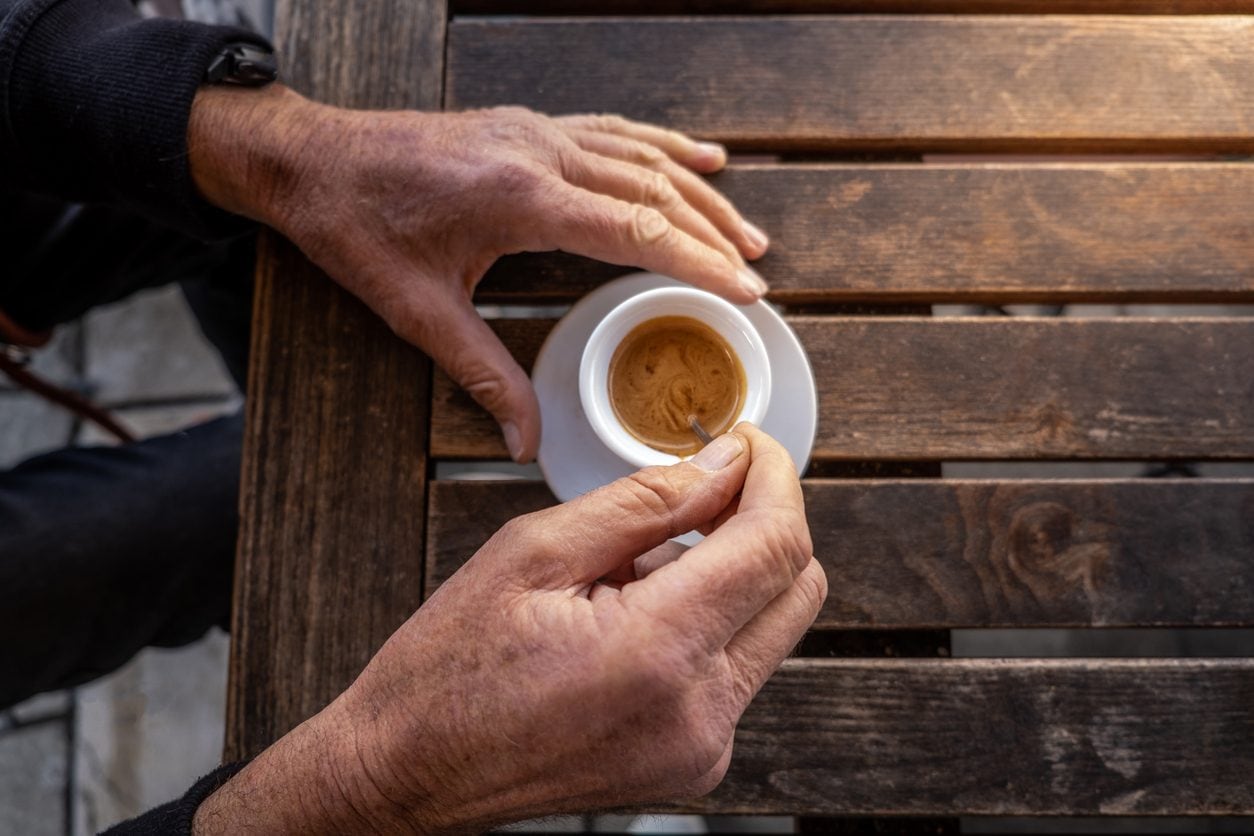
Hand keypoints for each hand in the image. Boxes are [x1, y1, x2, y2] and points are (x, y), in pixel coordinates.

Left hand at [188, 85, 769, 462]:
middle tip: (759, 273)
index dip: (699, 261)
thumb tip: (525, 440)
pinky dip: (665, 146)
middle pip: (655, 189)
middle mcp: (542, 152)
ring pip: (644, 155)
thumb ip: (483, 373)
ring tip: (748, 230)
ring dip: (701, 193)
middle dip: (714, 233)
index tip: (747, 290)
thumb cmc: (357, 227)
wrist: (312, 159)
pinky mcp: (530, 126)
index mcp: (522, 197)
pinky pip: (616, 131)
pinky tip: (700, 157)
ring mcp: (539, 131)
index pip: (637, 228)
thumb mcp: (417, 310)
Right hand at [193, 425, 824, 833]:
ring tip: (641, 561)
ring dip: (735, 571)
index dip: (774, 478)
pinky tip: (636, 611)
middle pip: (798, 587)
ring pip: (773, 626)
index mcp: (657, 651)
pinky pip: (737, 668)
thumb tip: (725, 462)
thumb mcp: (533, 552)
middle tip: (706, 482)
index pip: (776, 546)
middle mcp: (698, 711)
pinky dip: (710, 621)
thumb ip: (646, 501)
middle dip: (766, 519)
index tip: (747, 443)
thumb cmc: (450, 667)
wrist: (407, 773)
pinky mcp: (694, 763)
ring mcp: (701, 749)